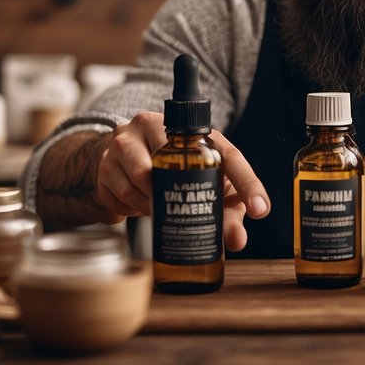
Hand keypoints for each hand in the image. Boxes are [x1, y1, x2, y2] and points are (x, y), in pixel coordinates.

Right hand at [97, 111, 270, 251]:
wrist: (119, 161)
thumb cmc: (170, 170)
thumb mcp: (201, 184)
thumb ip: (224, 211)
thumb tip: (236, 240)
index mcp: (191, 129)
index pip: (226, 153)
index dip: (247, 183)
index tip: (260, 209)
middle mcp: (153, 125)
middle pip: (169, 163)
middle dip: (177, 196)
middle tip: (184, 212)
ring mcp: (124, 142)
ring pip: (141, 180)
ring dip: (151, 204)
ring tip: (157, 208)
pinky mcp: (104, 164)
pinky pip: (120, 195)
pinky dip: (133, 207)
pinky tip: (139, 205)